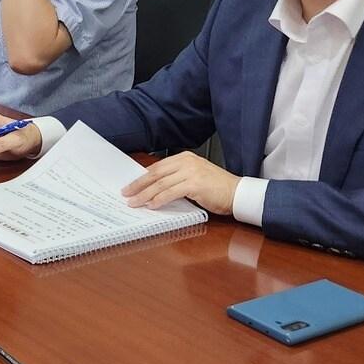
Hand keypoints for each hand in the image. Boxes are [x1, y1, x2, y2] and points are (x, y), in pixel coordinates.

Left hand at [122, 151, 237, 214]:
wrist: (238, 193)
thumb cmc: (217, 188)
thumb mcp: (194, 177)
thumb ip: (176, 178)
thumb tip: (154, 188)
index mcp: (185, 157)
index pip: (157, 167)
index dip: (142, 177)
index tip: (131, 185)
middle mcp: (186, 162)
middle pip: (155, 174)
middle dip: (138, 185)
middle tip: (126, 193)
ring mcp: (191, 172)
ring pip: (160, 184)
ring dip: (144, 195)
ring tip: (134, 202)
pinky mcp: (195, 184)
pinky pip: (171, 193)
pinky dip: (159, 200)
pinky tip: (151, 206)